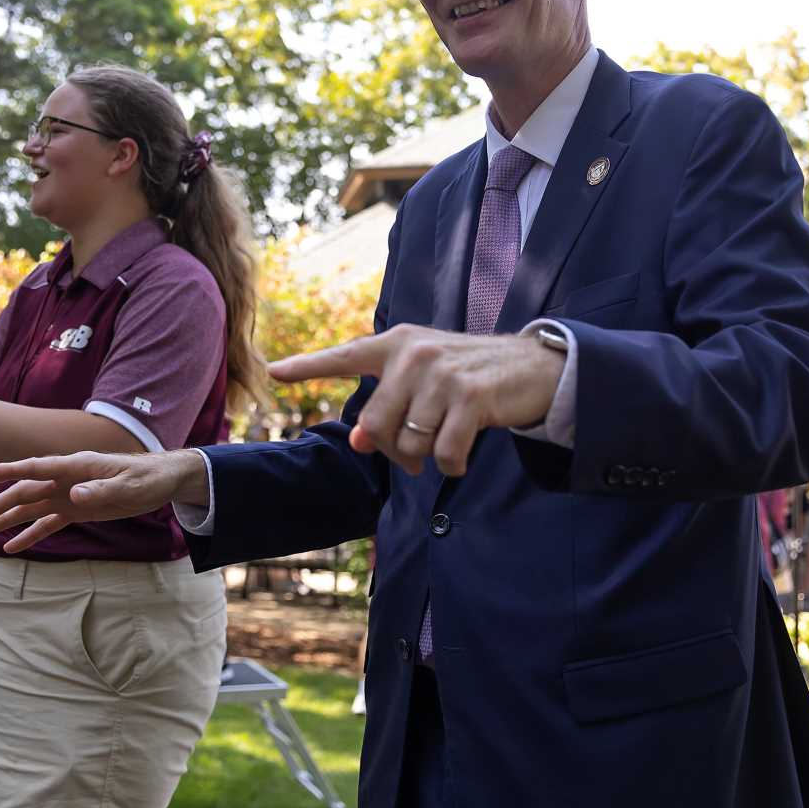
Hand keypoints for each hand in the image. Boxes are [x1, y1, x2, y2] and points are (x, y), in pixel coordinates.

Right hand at [0, 450, 206, 553]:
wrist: (162, 481)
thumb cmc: (146, 478)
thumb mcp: (127, 486)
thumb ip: (100, 490)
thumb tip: (74, 495)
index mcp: (74, 467)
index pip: (33, 468)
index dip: (4, 471)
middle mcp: (65, 480)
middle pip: (23, 493)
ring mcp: (69, 494)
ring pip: (30, 509)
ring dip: (4, 521)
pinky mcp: (77, 509)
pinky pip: (48, 523)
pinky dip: (30, 535)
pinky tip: (12, 548)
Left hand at [268, 324, 564, 475]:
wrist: (534, 367)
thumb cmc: (469, 377)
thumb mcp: (426, 380)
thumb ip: (388, 407)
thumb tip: (359, 445)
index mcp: (397, 344)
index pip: (345, 356)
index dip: (308, 366)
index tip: (274, 372)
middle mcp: (414, 353)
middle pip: (376, 425)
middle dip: (394, 449)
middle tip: (416, 453)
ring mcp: (442, 373)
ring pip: (410, 443)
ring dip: (428, 456)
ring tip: (448, 440)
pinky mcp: (470, 397)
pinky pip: (443, 453)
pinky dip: (452, 463)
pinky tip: (463, 452)